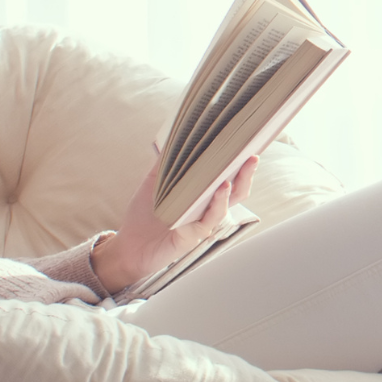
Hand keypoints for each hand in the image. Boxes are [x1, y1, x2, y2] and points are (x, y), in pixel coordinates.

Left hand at [92, 153, 258, 294]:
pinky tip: (219, 191)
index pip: (226, 176)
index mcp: (201, 195)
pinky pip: (209, 220)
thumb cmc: (142, 216)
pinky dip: (217, 204)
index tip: (246, 145)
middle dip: (247, 173)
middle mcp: (207, 208)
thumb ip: (164, 163)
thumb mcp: (152, 183)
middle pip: (237, 190)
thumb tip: (174, 137)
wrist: (128, 245)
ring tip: (237, 171)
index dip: (239, 163)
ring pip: (226, 205)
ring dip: (233, 188)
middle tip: (252, 155)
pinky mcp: (194, 236)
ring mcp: (202, 222)